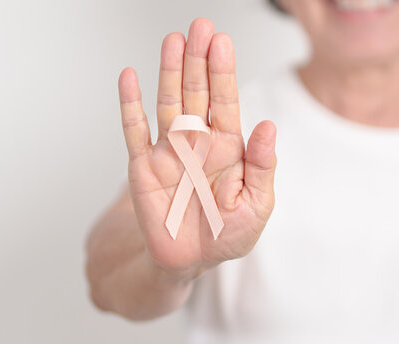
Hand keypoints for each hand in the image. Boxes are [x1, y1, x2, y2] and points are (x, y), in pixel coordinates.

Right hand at [117, 18, 276, 272]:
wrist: (189, 262)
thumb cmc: (227, 234)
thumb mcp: (256, 205)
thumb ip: (262, 166)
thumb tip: (268, 126)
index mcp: (228, 147)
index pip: (225, 101)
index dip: (223, 71)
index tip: (222, 42)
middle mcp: (198, 141)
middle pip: (197, 92)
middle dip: (199, 60)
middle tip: (200, 27)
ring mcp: (169, 150)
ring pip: (168, 102)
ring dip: (169, 71)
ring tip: (172, 40)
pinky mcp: (143, 166)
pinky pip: (134, 130)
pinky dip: (130, 104)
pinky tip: (130, 76)